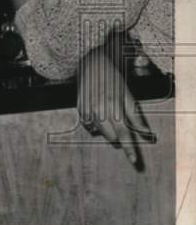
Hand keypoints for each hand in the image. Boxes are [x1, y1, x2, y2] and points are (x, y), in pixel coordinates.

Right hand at [77, 46, 153, 167]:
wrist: (91, 64)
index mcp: (114, 108)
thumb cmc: (112, 78)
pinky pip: (88, 125)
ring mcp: (87, 111)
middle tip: (121, 124)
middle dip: (118, 135)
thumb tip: (146, 133)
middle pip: (111, 136)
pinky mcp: (79, 110)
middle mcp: (99, 112)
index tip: (134, 161)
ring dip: (106, 129)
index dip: (130, 149)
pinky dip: (95, 124)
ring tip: (108, 113)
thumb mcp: (127, 95)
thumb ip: (135, 116)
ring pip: (99, 132)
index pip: (124, 134)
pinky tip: (98, 113)